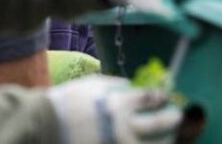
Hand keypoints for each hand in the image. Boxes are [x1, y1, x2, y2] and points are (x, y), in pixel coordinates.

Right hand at [46, 74, 181, 143]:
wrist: (44, 125)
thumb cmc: (69, 101)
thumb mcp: (95, 84)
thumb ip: (119, 85)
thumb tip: (136, 87)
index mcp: (120, 105)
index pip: (153, 99)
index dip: (164, 97)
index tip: (167, 97)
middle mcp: (123, 128)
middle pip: (161, 125)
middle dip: (173, 119)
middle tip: (177, 116)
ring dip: (166, 139)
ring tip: (168, 136)